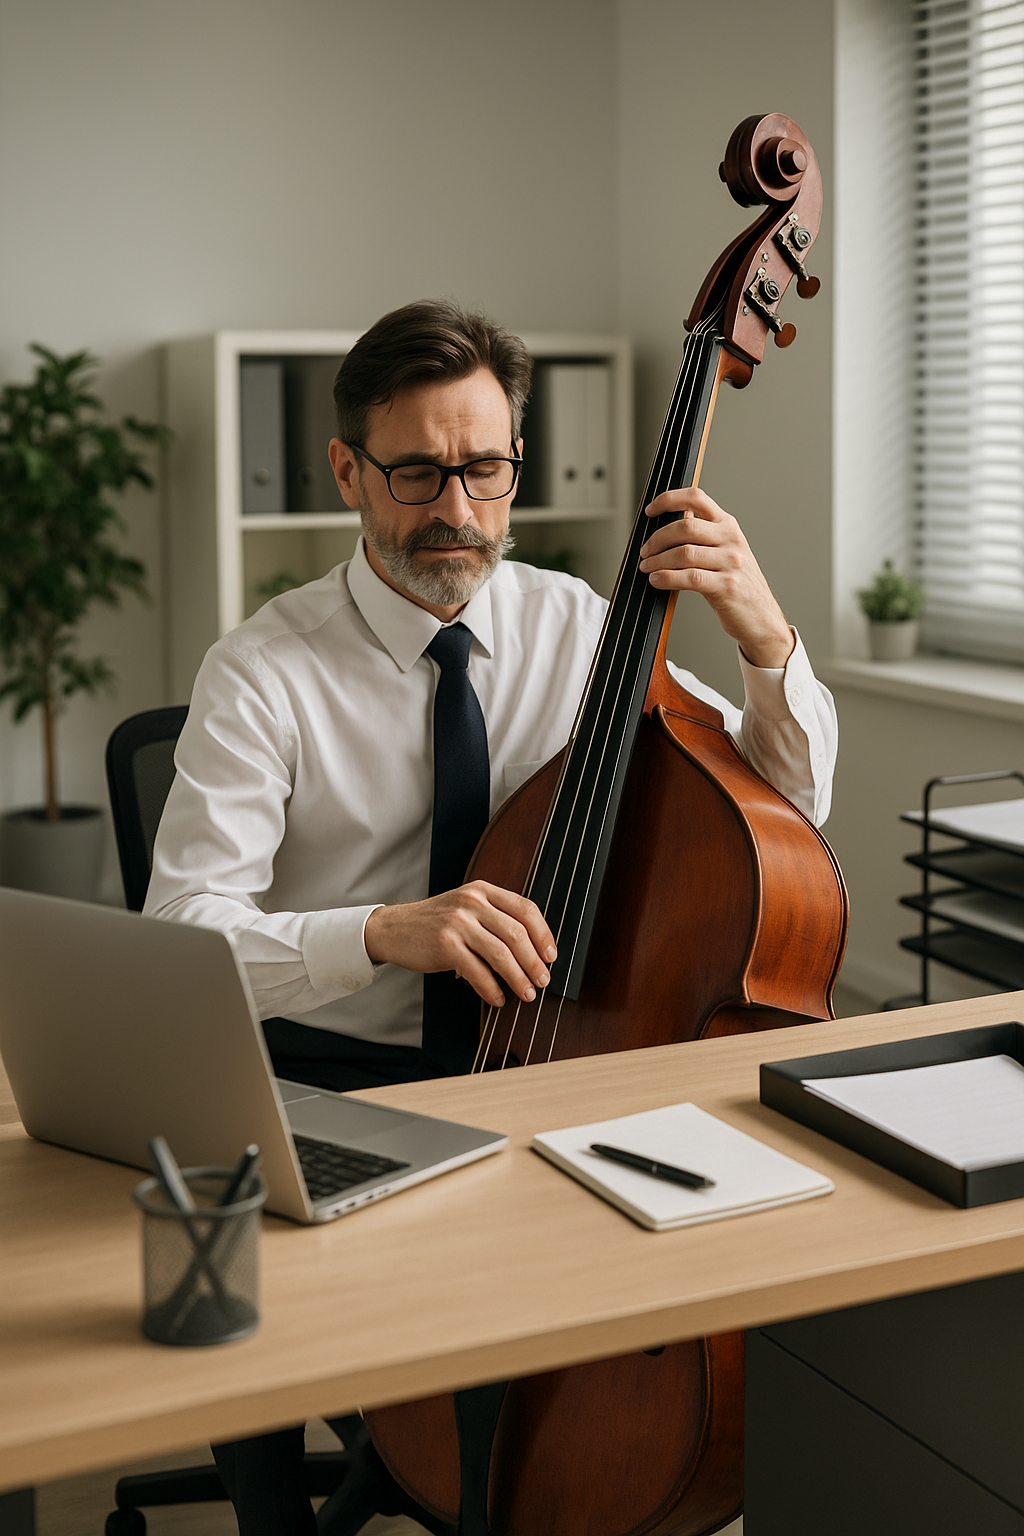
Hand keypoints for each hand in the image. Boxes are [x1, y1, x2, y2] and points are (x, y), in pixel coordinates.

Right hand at [363, 881, 556, 1009]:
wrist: (394, 928)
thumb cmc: (436, 923)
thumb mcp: (466, 907)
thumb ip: (495, 918)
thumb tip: (532, 951)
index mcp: (483, 891)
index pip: (526, 909)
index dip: (544, 934)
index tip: (551, 956)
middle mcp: (472, 902)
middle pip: (517, 934)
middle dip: (535, 962)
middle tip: (543, 981)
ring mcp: (458, 923)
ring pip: (501, 954)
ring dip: (518, 978)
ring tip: (527, 994)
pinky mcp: (445, 945)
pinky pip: (477, 971)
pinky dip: (491, 989)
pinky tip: (497, 998)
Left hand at [639, 487, 794, 669]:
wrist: (761, 617)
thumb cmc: (737, 585)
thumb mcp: (725, 552)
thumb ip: (702, 538)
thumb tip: (662, 535)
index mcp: (728, 525)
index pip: (697, 498)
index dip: (669, 500)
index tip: (650, 511)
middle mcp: (731, 539)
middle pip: (685, 526)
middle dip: (657, 538)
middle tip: (645, 551)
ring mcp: (731, 562)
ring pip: (684, 552)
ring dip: (657, 560)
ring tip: (647, 567)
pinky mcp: (727, 586)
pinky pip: (689, 577)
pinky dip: (667, 578)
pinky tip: (657, 580)